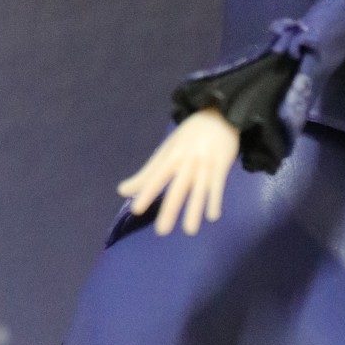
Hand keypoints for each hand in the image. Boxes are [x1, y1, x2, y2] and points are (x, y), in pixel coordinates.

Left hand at [117, 108, 239, 236]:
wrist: (221, 113)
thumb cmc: (189, 136)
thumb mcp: (167, 149)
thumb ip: (147, 174)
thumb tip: (122, 191)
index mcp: (171, 155)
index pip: (156, 177)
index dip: (146, 192)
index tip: (137, 210)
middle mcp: (187, 161)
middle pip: (178, 187)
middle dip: (170, 209)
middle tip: (161, 232)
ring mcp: (206, 164)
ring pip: (199, 190)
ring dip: (194, 211)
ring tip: (189, 231)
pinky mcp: (222, 165)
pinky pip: (218, 186)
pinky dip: (215, 201)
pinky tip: (212, 217)